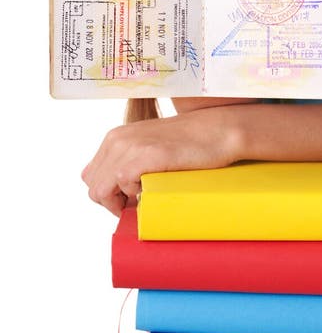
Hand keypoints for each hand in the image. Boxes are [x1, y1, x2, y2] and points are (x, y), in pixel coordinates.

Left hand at [81, 107, 241, 215]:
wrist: (219, 131)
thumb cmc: (189, 144)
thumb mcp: (150, 147)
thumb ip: (130, 161)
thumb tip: (117, 195)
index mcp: (116, 137)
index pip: (91, 177)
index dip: (109, 193)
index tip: (131, 197)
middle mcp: (117, 138)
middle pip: (93, 187)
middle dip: (112, 201)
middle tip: (139, 201)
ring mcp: (130, 145)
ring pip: (100, 191)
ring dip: (121, 201)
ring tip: (146, 195)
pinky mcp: (145, 154)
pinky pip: (120, 184)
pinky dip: (133, 194)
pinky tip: (153, 187)